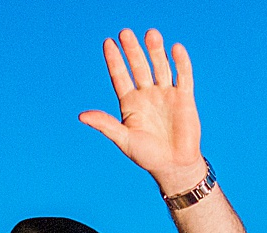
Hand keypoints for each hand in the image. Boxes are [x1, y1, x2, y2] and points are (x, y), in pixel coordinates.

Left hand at [80, 29, 206, 195]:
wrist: (174, 166)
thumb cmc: (147, 155)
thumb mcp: (124, 140)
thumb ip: (105, 125)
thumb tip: (82, 116)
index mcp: (130, 103)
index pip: (120, 77)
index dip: (114, 61)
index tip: (108, 43)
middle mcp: (147, 94)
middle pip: (139, 67)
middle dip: (133, 51)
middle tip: (125, 33)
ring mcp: (166, 94)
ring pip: (160, 67)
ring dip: (156, 51)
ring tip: (151, 34)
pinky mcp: (184, 98)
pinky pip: (183, 76)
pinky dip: (180, 63)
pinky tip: (175, 49)